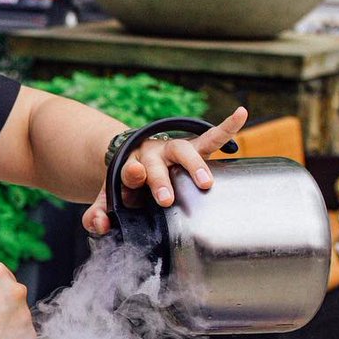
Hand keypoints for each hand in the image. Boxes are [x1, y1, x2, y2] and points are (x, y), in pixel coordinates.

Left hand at [82, 106, 248, 233]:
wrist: (132, 162)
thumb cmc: (125, 187)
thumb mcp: (108, 199)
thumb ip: (97, 214)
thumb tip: (99, 224)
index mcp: (129, 167)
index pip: (129, 170)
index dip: (132, 173)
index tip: (135, 174)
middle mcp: (151, 155)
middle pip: (156, 164)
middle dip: (160, 180)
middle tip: (165, 199)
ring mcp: (172, 151)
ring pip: (184, 152)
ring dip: (195, 166)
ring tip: (206, 183)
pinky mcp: (191, 148)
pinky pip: (211, 138)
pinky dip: (226, 127)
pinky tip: (242, 114)